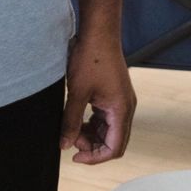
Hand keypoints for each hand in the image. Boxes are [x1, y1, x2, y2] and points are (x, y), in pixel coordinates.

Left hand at [62, 30, 136, 163]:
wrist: (98, 33)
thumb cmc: (91, 58)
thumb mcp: (77, 93)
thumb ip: (72, 122)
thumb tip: (64, 146)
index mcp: (121, 110)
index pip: (114, 148)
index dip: (95, 157)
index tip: (74, 156)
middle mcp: (125, 108)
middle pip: (114, 142)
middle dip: (92, 147)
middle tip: (71, 138)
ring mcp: (120, 102)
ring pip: (109, 132)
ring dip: (91, 136)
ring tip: (72, 128)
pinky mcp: (113, 96)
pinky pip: (106, 120)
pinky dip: (92, 125)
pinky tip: (78, 118)